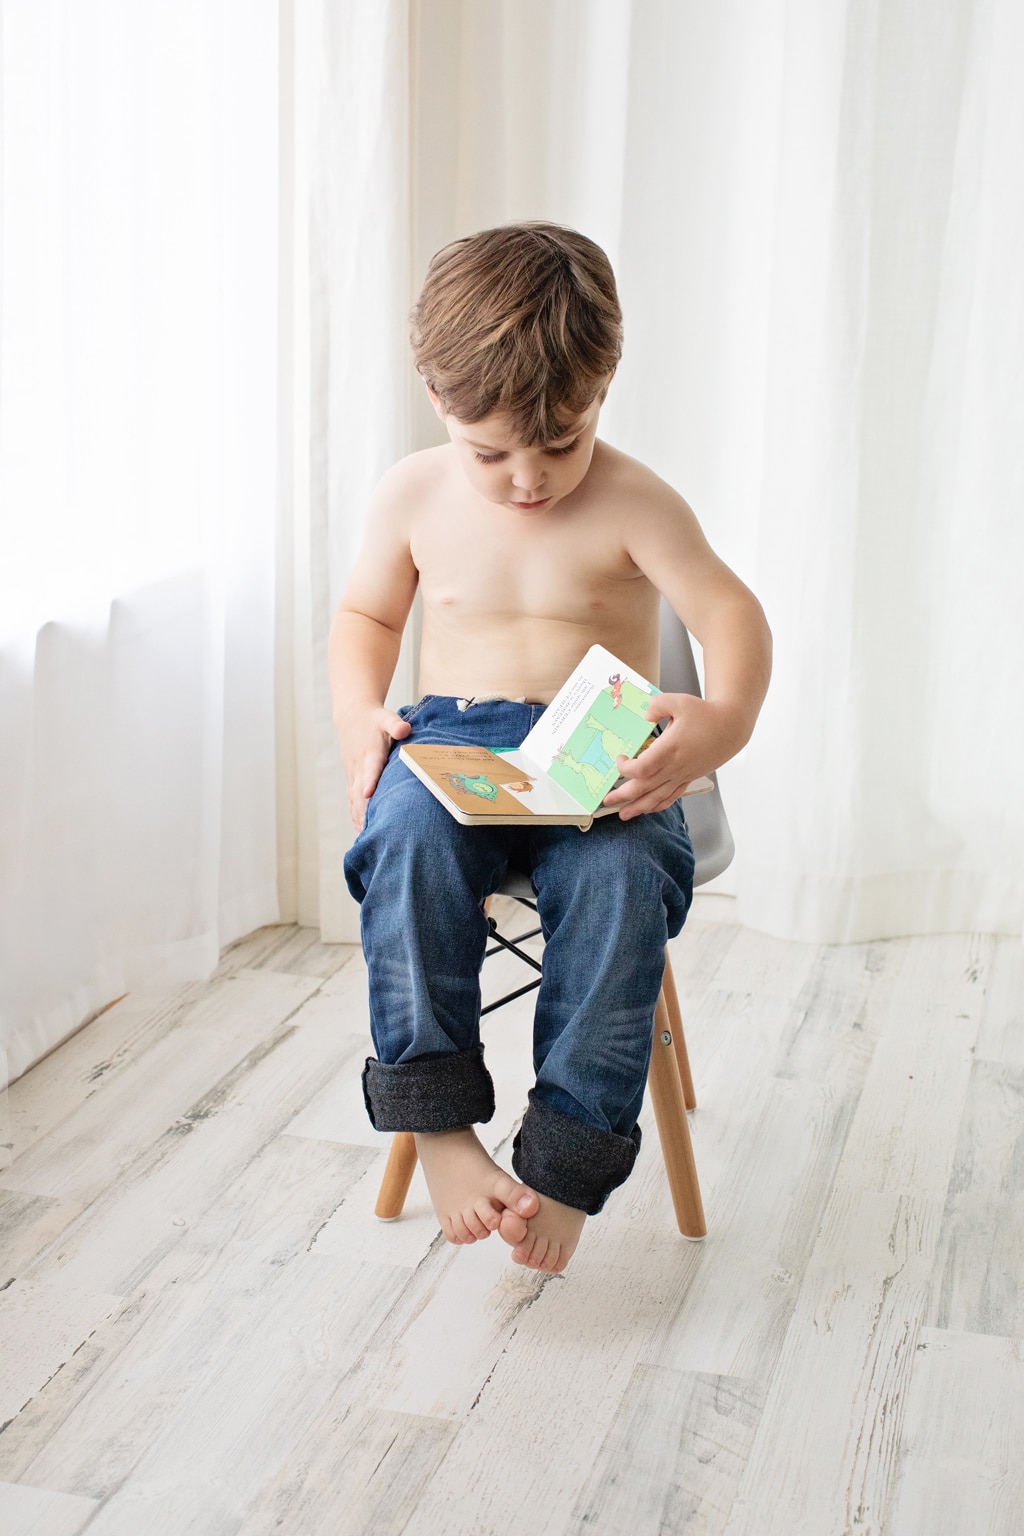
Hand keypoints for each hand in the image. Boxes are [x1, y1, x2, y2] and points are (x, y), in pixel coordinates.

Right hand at [337, 705, 410, 832]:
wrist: (352, 716)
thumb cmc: (374, 720)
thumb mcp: (386, 717)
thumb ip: (395, 724)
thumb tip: (404, 728)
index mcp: (370, 753)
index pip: (370, 769)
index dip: (369, 781)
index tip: (368, 793)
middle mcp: (359, 766)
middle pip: (360, 791)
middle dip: (364, 809)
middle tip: (370, 829)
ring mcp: (353, 774)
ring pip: (354, 799)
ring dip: (359, 817)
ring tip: (366, 836)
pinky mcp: (351, 779)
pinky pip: (352, 799)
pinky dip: (355, 814)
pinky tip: (360, 830)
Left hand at [602, 692, 742, 820]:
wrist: (731, 727)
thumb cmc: (705, 714)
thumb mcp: (679, 701)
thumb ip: (657, 705)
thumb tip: (644, 715)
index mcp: (670, 749)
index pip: (642, 768)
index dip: (625, 768)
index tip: (619, 758)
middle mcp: (675, 766)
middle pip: (644, 787)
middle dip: (623, 796)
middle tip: (606, 801)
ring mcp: (682, 775)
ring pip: (657, 797)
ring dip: (638, 807)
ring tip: (623, 815)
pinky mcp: (688, 778)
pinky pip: (672, 796)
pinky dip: (658, 805)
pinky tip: (647, 809)